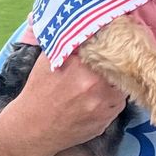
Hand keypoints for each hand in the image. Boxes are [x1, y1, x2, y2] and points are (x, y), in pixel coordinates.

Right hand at [15, 51, 129, 152]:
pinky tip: (97, 100)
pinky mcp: (105, 122)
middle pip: (119, 69)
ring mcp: (102, 106)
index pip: (108, 50)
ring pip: (122, 88)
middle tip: (107, 65)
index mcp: (81, 65)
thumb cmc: (39, 91)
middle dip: (114, 67)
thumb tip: (80, 27)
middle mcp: (95, 85)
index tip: (108, 48)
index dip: (109, 49)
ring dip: (115, 85)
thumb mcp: (47, 60)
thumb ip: (66, 44)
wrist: (33, 127)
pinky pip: (118, 106)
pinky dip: (111, 101)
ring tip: (100, 85)